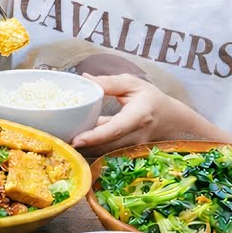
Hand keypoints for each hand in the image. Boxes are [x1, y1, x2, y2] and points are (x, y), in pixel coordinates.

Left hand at [71, 74, 188, 155]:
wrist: (172, 119)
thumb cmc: (151, 99)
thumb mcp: (133, 84)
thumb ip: (109, 83)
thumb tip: (84, 78)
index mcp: (139, 116)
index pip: (116, 129)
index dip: (96, 136)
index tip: (77, 140)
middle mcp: (137, 136)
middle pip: (107, 146)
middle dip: (83, 146)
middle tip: (59, 141)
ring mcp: (133, 148)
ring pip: (106, 153)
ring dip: (85, 150)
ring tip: (62, 143)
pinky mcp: (128, 153)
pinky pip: (107, 152)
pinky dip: (92, 149)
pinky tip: (75, 144)